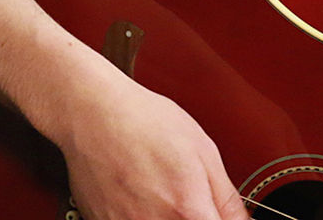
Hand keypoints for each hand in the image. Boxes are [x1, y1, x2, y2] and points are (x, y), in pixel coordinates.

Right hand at [50, 66, 252, 219]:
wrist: (95, 114)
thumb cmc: (147, 123)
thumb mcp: (204, 152)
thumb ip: (227, 199)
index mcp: (188, 209)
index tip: (215, 213)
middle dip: (195, 217)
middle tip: (188, 200)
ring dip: (168, 218)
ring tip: (162, 196)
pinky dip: (141, 217)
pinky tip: (141, 199)